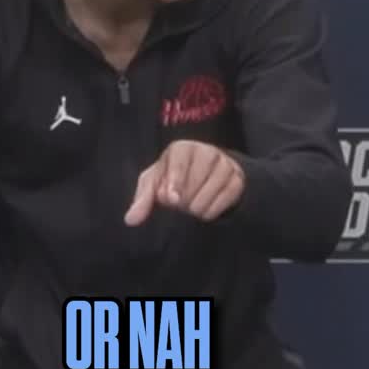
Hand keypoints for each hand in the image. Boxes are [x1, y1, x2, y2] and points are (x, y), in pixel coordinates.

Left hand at [124, 141, 244, 226]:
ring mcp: (225, 164)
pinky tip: (205, 208)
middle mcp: (206, 151)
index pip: (180, 161)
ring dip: (196, 207)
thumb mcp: (154, 184)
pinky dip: (211, 211)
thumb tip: (131, 220)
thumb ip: (143, 200)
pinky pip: (225, 200)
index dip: (176, 180)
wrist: (205, 177)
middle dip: (183, 200)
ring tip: (192, 203)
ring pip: (209, 194)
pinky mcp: (238, 179)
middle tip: (180, 201)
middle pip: (195, 182)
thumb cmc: (173, 179)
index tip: (172, 199)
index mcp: (182, 148)